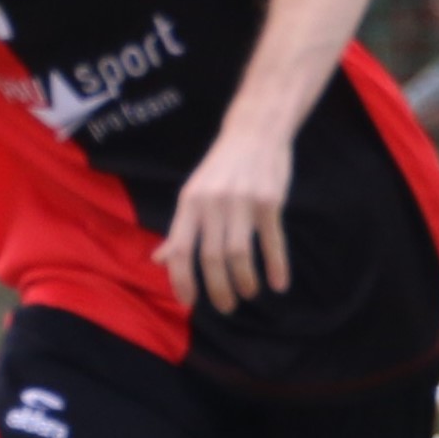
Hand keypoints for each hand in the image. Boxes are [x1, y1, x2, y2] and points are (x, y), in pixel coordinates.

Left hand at [160, 124, 296, 314]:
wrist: (255, 131)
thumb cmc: (221, 167)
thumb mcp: (193, 193)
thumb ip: (179, 228)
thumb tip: (159, 260)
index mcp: (189, 203)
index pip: (179, 249)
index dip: (182, 280)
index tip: (188, 302)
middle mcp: (212, 203)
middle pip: (211, 258)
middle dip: (218, 289)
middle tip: (225, 306)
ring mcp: (242, 202)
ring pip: (239, 254)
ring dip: (245, 281)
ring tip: (248, 293)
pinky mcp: (269, 201)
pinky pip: (272, 241)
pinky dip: (277, 266)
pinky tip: (279, 283)